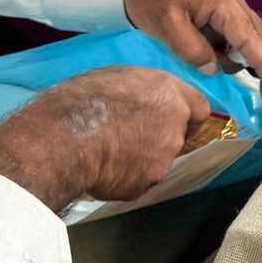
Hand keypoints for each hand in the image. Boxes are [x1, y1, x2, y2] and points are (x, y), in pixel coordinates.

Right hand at [0, 66, 211, 209]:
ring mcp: (162, 161)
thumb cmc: (81, 101)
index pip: (199, 107)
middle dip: (157, 135)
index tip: (173, 117)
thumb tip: (140, 98)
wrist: (63, 141)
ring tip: (107, 151)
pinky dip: (123, 176)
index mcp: (169, 95)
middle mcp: (174, 128)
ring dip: (140, 157)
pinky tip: (101, 167)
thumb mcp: (114, 77)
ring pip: (156, 160)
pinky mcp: (143, 185)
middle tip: (126, 133)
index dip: (185, 112)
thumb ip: (141, 90)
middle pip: (176, 135)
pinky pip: (136, 179)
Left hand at [121, 0, 261, 99]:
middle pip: (260, 37)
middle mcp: (233, 4)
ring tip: (232, 75)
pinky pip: (236, 35)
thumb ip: (191, 48)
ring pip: (250, 37)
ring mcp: (228, 8)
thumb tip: (213, 69)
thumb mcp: (166, 25)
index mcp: (223, 4)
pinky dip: (236, 52)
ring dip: (247, 59)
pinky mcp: (219, 14)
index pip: (249, 38)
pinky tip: (224, 63)